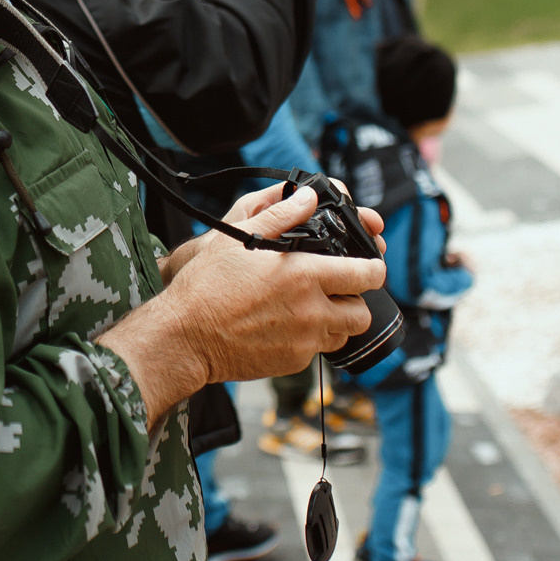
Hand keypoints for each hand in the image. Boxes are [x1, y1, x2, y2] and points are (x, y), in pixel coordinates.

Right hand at [100, 183, 386, 427]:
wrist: (185, 337)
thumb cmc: (207, 285)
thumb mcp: (239, 238)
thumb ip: (280, 214)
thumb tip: (308, 197)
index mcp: (305, 274)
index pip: (368, 274)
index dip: (374, 268)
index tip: (370, 265)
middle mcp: (312, 311)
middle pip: (362, 312)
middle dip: (356, 300)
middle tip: (339, 291)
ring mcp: (304, 342)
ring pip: (343, 334)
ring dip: (336, 321)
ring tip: (312, 308)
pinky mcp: (292, 363)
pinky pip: (316, 351)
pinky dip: (309, 339)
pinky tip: (285, 326)